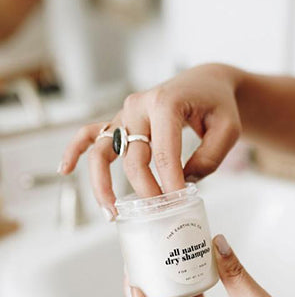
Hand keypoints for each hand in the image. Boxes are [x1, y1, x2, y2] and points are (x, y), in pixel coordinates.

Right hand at [60, 64, 241, 217]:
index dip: (171, 183)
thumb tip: (182, 183)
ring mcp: (125, 113)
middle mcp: (139, 106)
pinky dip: (75, 151)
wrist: (205, 84)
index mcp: (166, 103)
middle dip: (146, 190)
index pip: (164, 154)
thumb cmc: (218, 105)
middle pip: (134, 159)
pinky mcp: (120, 121)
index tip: (179, 204)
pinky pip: (90, 134)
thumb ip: (209, 159)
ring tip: (111, 212)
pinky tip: (64, 170)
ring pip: (102, 151)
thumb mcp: (228, 130)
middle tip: (160, 212)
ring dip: (102, 183)